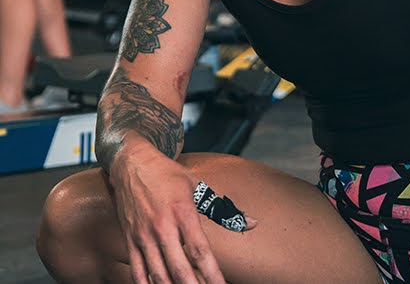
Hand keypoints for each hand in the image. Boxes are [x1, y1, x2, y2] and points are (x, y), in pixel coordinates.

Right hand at [110, 143, 255, 282]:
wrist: (132, 163)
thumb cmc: (169, 175)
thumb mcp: (197, 186)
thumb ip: (223, 210)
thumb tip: (252, 223)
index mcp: (183, 212)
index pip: (200, 250)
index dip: (212, 274)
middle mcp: (162, 226)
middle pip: (179, 268)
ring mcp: (144, 236)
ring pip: (158, 275)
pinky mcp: (130, 240)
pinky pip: (137, 272)